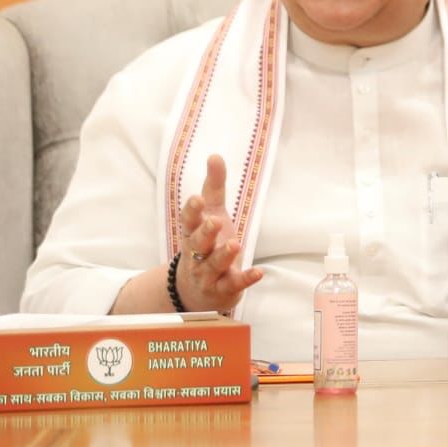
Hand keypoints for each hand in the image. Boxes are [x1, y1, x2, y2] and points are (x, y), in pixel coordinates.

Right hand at [175, 155, 262, 310]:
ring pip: (213, 265)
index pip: (189, 221)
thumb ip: (214, 187)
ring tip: (234, 244)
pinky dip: (245, 278)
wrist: (196, 290)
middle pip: (197, 243)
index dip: (192, 211)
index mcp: (194, 233)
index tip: (197, 199)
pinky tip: (258, 272)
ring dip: (224, 255)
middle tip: (215, 221)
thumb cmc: (206, 244)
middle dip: (205, 232)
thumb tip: (214, 156)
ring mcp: (209, 273)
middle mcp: (198, 253)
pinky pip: (234, 284)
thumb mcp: (211, 213)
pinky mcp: (224, 288)